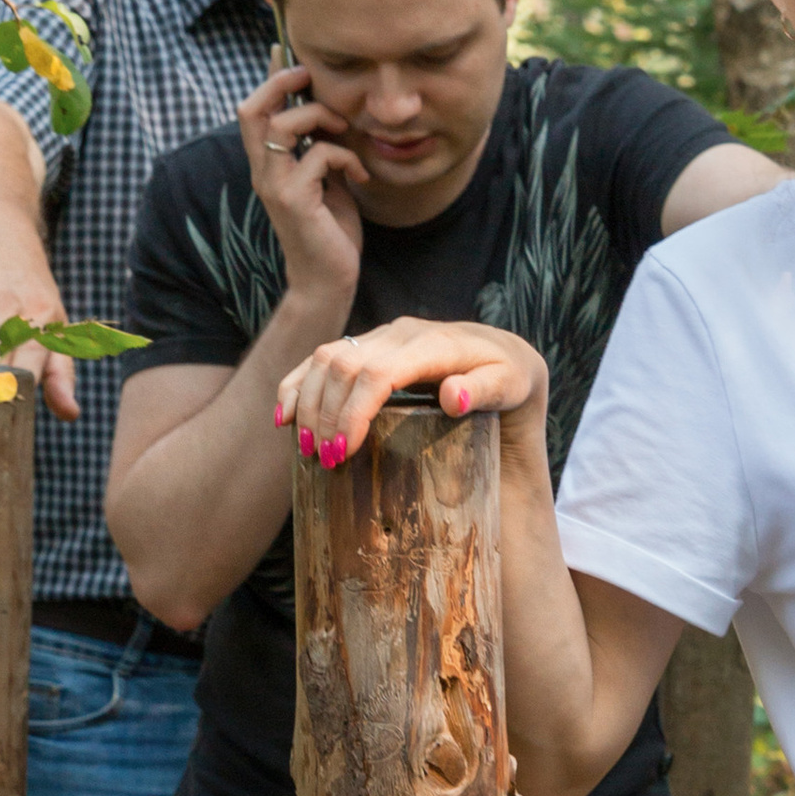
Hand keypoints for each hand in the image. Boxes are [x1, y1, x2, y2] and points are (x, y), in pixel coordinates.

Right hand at [239, 66, 366, 327]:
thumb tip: (328, 108)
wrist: (328, 279)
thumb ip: (321, 145)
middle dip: (281, 83)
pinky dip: (345, 157)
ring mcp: (274, 185)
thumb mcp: (327, 177)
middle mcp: (263, 170)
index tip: (288, 50)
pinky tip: (361, 177)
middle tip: (311, 79)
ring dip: (319, 118)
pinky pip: (318, 156)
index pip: (255, 108)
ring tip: (345, 130)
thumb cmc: (330, 229)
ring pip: (282, 126)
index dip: (270, 76)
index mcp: (268, 162)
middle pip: (251, 108)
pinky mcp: (294, 201)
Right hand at [275, 319, 546, 470]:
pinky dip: (297, 385)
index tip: (343, 452)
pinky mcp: (367, 345)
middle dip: (325, 415)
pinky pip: (320, 359)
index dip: (353, 411)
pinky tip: (284, 416)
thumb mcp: (511, 387)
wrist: (505, 356)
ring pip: (324, 359)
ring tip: (304, 449)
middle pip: (342, 366)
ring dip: (306, 403)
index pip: (377, 373)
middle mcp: (399, 333)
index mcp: (431, 343)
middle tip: (322, 462)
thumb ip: (485, 390)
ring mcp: (380, 336)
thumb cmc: (509, 380)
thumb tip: (452, 396)